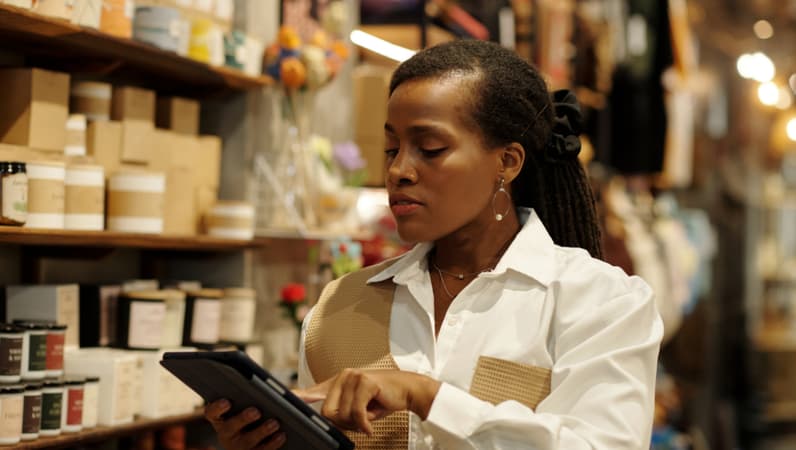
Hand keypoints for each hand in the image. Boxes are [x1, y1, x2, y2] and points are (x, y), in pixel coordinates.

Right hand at [204, 400, 285, 449]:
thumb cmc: (252, 411)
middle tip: (256, 411)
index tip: (227, 401)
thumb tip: (267, 387)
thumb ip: (252, 392)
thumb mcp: (248, 402)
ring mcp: (238, 447)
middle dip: (243, 419)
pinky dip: (272, 444)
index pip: (212, 412)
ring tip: (274, 423)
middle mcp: (226, 434)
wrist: (255, 437)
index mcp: (220, 418)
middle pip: (230, 428)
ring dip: (261, 432)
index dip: (217, 408)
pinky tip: (281, 435)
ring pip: (247, 442)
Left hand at [293, 369, 440, 435]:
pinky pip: (357, 412)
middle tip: (360, 422)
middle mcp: (343, 376)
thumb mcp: (359, 406)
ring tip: (370, 416)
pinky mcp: (365, 382)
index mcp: (338, 381)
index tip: (285, 399)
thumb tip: (329, 423)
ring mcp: (353, 377)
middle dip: (344, 423)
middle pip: (327, 411)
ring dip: (357, 423)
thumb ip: (342, 411)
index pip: (313, 390)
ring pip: (343, 414)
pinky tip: (372, 425)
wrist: (409, 390)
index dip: (298, 397)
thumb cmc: (384, 400)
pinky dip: (365, 424)